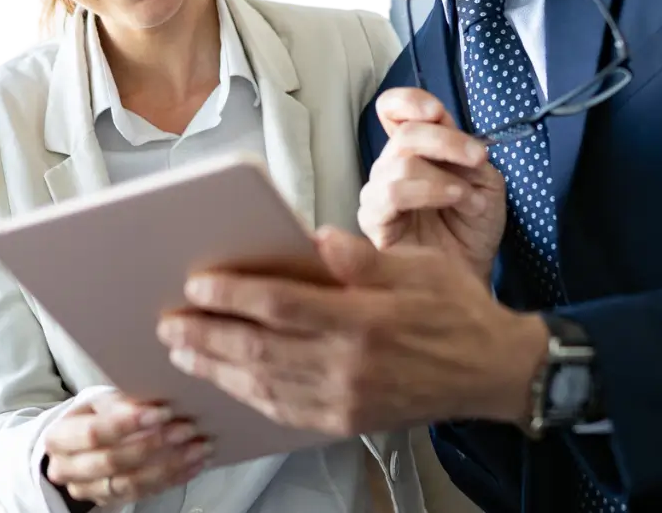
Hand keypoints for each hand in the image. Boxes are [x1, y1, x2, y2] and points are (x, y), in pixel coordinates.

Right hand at [42, 390, 211, 505]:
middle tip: (187, 429)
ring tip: (198, 448)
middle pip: (112, 461)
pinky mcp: (108, 501)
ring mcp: (87, 490)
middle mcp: (67, 469)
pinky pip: (143, 494)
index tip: (164, 411)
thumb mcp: (102, 401)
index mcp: (60, 437)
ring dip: (169, 466)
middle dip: (154, 445)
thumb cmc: (97, 415)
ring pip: (129, 484)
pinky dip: (172, 479)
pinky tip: (194, 464)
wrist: (82, 444)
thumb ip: (123, 402)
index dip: (129, 424)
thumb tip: (155, 399)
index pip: (94, 433)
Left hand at [158, 227, 548, 437]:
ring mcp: (346, 398)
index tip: (198, 283)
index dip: (234, 294)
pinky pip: (284, 410)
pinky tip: (227, 382)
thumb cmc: (457, 310)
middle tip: (169, 321)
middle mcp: (350, 365)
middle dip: (206, 335)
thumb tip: (316, 241)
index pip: (282, 305)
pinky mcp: (346, 420)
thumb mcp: (419, 266)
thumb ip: (362, 258)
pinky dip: (248, 397)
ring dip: (216, 368)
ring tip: (182, 352)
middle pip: (259, 349)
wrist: (492, 370)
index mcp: (366, 319)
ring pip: (263, 385)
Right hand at [361, 88, 506, 281]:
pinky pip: (390, 195)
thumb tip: (441, 120)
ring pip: (399, 163)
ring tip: (470, 198)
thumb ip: (461, 146)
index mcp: (415, 148)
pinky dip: (429, 191)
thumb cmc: (475, 226)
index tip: (436, 112)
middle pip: (404, 133)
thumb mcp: (481, 177)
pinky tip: (456, 201)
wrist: (476, 272)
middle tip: (478, 159)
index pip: (393, 109)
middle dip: (447, 141)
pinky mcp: (373, 223)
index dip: (409, 102)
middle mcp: (391, 166)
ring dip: (443, 176)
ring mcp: (378, 194)